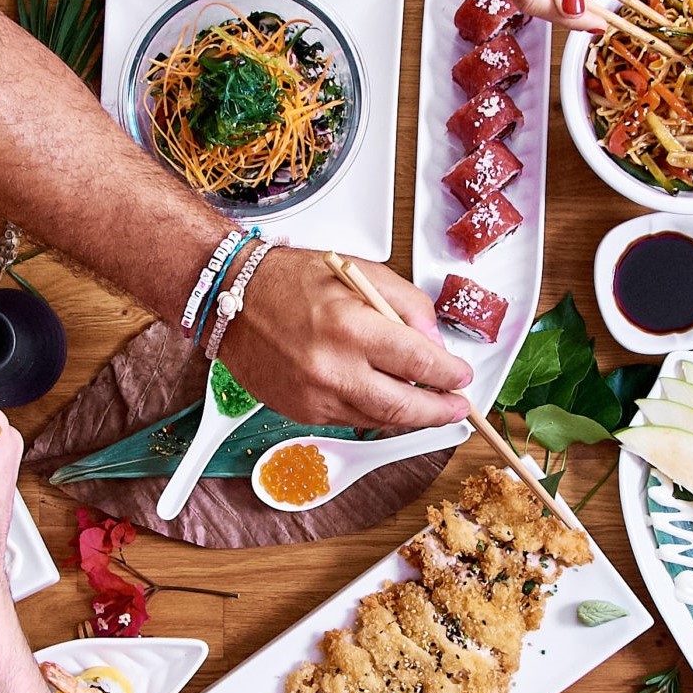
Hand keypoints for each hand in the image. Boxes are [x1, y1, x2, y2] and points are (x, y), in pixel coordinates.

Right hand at [217, 248, 472, 428]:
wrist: (231, 301)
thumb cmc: (289, 281)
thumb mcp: (359, 272)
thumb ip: (405, 304)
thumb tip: (433, 342)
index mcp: (351, 327)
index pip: (421, 363)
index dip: (450, 375)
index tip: (461, 376)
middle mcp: (332, 368)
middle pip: (404, 406)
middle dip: (439, 411)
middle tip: (457, 407)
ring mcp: (314, 396)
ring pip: (378, 420)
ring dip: (408, 415)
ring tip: (425, 405)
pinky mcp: (300, 411)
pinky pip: (349, 419)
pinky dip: (371, 412)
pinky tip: (380, 396)